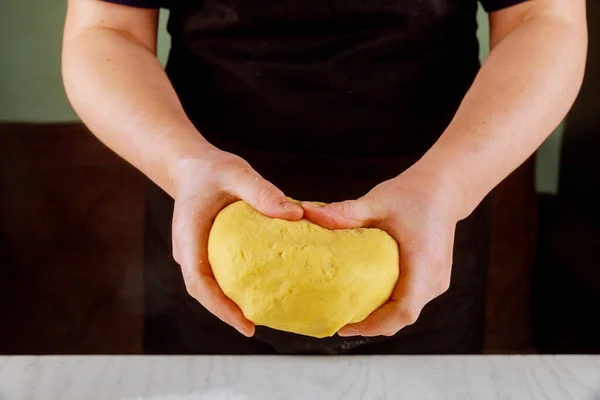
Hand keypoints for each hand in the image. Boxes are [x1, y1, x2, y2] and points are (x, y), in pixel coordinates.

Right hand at [171, 145, 302, 336]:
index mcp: (190, 234)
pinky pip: (214, 275)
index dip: (219, 307)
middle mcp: (186, 249)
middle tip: (255, 327)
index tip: (244, 323)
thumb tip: (297, 214)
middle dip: (225, 313)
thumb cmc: (213, 169)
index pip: (198, 281)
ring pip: (207, 287)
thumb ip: (263, 192)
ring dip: (227, 304)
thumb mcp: (237, 173)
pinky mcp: (203, 251)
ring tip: (257, 315)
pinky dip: (230, 288)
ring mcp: (192, 252)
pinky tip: (254, 292)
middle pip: (202, 291)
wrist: (191, 166)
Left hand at [301, 163, 462, 336]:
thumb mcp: (378, 201)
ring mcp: (436, 281)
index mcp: (424, 262)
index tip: (346, 326)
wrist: (443, 190)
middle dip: (371, 325)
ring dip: (379, 317)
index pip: (404, 310)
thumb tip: (307, 213)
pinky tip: (364, 297)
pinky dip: (388, 306)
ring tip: (347, 311)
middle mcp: (434, 278)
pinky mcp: (431, 279)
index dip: (375, 325)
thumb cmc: (413, 194)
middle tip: (337, 320)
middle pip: (402, 317)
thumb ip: (346, 211)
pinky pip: (409, 301)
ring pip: (406, 312)